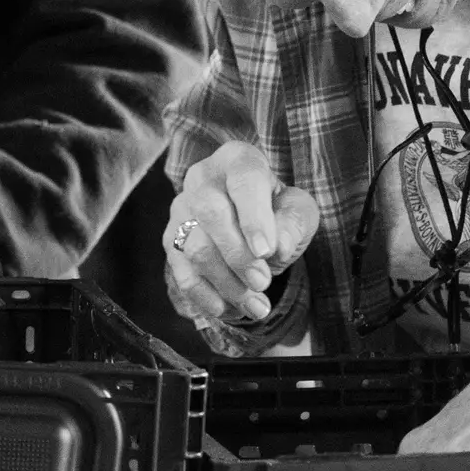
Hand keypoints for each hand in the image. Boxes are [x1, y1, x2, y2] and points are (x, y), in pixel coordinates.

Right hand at [163, 142, 319, 324]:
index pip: (243, 181)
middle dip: (238, 255)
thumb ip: (293, 224)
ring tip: (256, 306)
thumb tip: (278, 245)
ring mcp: (181, 209)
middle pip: (210, 213)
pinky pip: (181, 273)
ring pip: (194, 248)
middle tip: (263, 282)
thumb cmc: (278, 211)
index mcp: (237, 160)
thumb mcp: (298, 211)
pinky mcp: (170, 240)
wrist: (252, 223)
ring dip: (227, 283)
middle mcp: (202, 178)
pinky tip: (231, 310)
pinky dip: (207, 297)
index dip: (254, 218)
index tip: (266, 252)